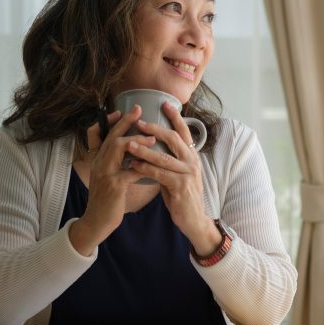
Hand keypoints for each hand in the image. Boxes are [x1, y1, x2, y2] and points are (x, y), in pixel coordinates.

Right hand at [69, 105, 153, 255]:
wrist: (97, 222)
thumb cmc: (107, 199)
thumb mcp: (108, 177)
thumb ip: (116, 162)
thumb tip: (131, 148)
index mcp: (97, 159)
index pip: (96, 133)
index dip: (108, 121)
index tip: (121, 111)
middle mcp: (98, 163)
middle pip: (111, 135)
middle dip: (125, 121)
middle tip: (139, 110)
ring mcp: (105, 173)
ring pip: (118, 147)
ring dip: (137, 140)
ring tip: (152, 138)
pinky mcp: (114, 186)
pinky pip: (131, 170)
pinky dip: (144, 166)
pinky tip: (156, 165)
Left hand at [128, 102, 219, 253]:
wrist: (194, 219)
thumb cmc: (182, 195)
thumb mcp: (178, 173)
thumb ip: (169, 160)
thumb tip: (152, 147)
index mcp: (192, 155)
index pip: (184, 132)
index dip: (175, 117)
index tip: (164, 104)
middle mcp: (192, 161)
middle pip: (173, 139)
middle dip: (155, 129)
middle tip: (139, 122)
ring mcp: (188, 174)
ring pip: (163, 157)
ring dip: (144, 149)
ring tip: (129, 143)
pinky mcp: (181, 187)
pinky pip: (159, 174)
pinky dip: (145, 169)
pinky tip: (133, 165)